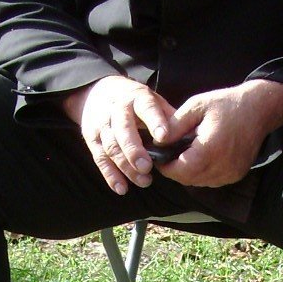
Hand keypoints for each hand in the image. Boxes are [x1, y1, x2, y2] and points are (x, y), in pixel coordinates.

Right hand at [63, 76, 178, 193]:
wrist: (97, 93)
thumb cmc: (135, 102)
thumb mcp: (153, 100)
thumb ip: (169, 117)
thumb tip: (190, 136)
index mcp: (137, 97)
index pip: (146, 107)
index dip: (154, 122)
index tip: (163, 137)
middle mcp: (117, 109)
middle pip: (123, 130)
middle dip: (134, 150)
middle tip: (147, 167)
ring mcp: (102, 125)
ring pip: (111, 147)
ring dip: (126, 166)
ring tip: (144, 181)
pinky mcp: (92, 139)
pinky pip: (100, 159)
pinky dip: (110, 175)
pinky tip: (122, 188)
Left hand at [157, 79, 282, 188]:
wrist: (260, 109)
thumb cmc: (226, 104)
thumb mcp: (196, 107)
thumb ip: (174, 126)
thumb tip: (157, 142)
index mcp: (209, 150)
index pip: (179, 171)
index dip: (165, 166)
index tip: (159, 156)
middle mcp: (222, 167)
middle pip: (188, 180)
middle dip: (175, 170)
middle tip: (169, 155)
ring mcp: (231, 173)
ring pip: (199, 182)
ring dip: (189, 173)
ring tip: (186, 154)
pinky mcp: (236, 175)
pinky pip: (212, 181)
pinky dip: (203, 173)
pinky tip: (202, 157)